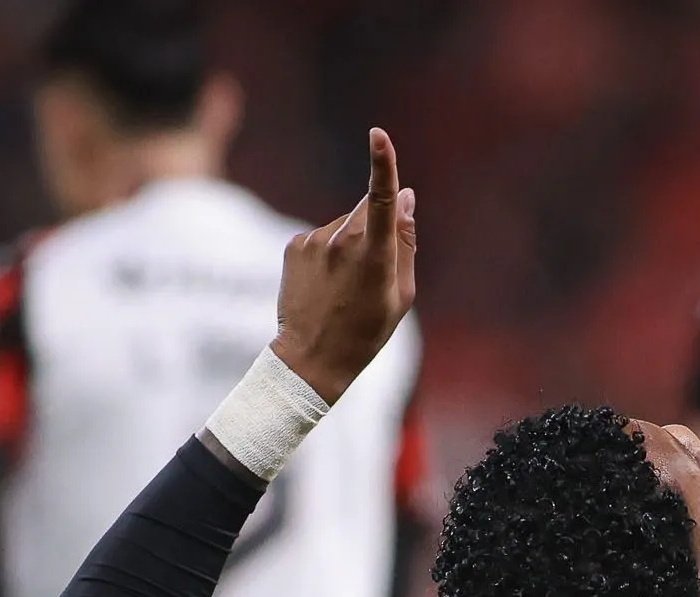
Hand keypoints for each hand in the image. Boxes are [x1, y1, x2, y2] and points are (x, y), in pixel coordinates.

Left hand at [269, 127, 417, 403]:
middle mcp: (343, 240)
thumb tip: (405, 197)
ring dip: (348, 246)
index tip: (378, 134)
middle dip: (375, 227)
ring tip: (343, 287)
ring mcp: (314, 241)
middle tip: (372, 273)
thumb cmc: (366, 331)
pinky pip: (319, 238)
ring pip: (343, 226)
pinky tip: (322, 284)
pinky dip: (325, 254)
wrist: (311, 359)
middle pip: (367, 210)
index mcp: (375, 253)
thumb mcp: (401, 294)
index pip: (382, 198)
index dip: (383, 163)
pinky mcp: (293, 245)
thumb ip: (405, 241)